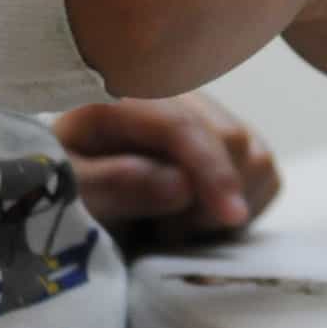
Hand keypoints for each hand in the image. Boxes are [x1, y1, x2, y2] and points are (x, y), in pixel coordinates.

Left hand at [54, 92, 280, 243]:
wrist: (72, 183)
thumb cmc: (62, 184)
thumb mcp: (67, 188)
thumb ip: (113, 184)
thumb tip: (181, 184)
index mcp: (123, 97)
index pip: (183, 126)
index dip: (211, 170)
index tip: (231, 216)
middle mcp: (174, 95)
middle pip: (231, 139)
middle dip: (210, 197)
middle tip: (163, 232)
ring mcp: (206, 115)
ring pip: (255, 155)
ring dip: (225, 203)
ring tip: (175, 224)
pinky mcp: (228, 141)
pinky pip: (265, 172)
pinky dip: (244, 203)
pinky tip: (198, 217)